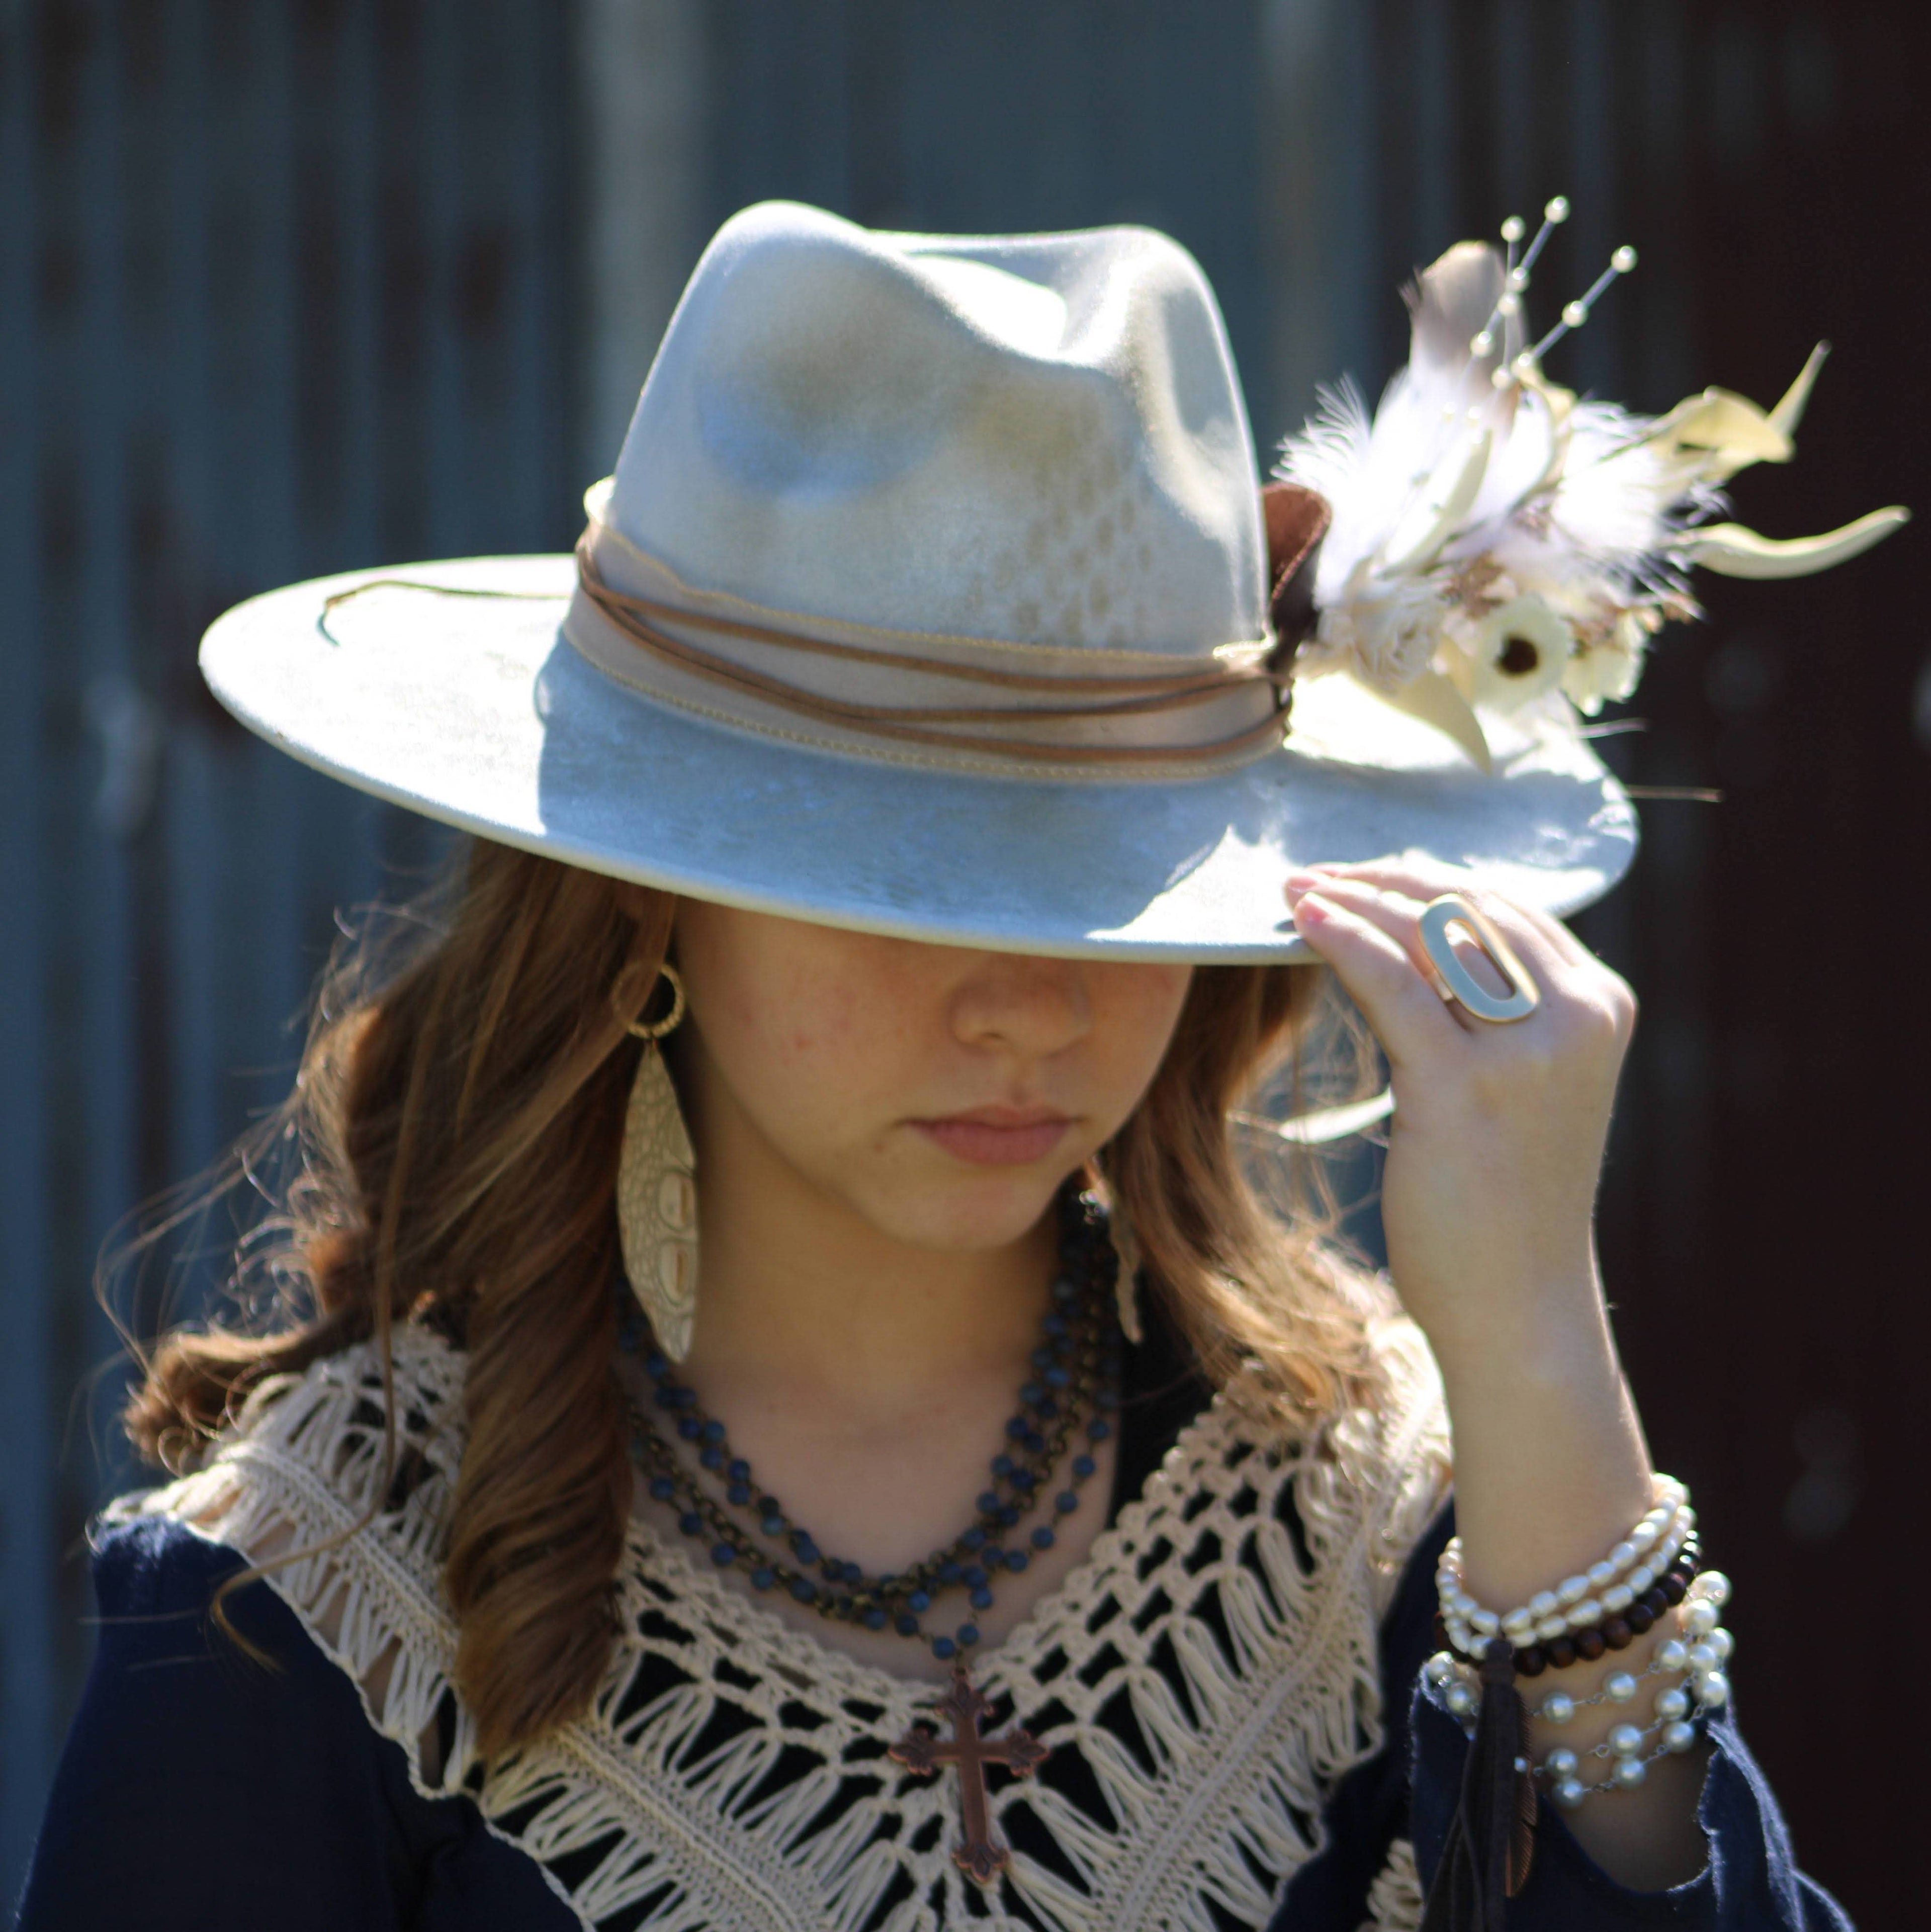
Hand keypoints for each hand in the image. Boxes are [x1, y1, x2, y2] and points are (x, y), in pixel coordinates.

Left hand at [1284, 856, 1635, 1374]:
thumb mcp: (1520, 1082)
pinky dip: (1342, 941)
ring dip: (1350, 901)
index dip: (1421, 880)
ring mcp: (1526, 1054)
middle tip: (1311, 873)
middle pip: (1463, 908)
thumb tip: (1408, 937)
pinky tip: (1303, 920)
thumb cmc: (1506, 1199)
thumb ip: (1490, 1009)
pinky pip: (1391, 985)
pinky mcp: (1463, 1089)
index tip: (1357, 874)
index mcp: (1600, 1005)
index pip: (1503, 906)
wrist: (1521, 1307)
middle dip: (1379, 881)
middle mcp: (1577, 1016)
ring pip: (1425, 937)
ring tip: (1293, 890)